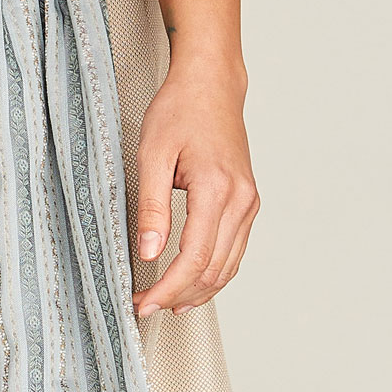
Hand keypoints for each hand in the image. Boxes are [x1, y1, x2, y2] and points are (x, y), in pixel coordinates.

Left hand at [131, 47, 257, 315]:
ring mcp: (249, 204)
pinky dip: (213, 274)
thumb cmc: (179, 111)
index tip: (142, 303)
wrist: (211, 85)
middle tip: (144, 306)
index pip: (195, 257)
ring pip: (228, 266)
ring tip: (164, 304)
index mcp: (217, 188)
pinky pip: (234, 251)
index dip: (168, 288)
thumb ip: (151, 206)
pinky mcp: (248, 203)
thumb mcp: (152, 153)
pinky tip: (190, 285)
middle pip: (214, 269)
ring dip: (198, 292)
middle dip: (179, 296)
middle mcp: (242, 200)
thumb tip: (147, 253)